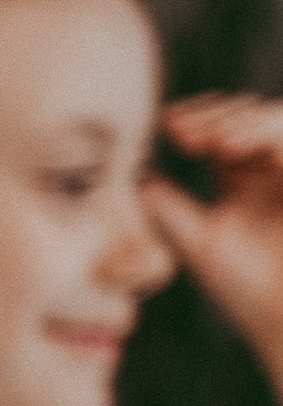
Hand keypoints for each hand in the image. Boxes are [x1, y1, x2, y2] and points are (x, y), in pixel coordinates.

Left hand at [148, 95, 282, 388]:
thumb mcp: (201, 243)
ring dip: (244, 122)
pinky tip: (236, 148)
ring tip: (215, 141)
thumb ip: (172, 208)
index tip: (166, 125)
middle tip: (181, 128)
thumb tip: (135, 176)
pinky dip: (268, 137)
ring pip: (275, 120)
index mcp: (242, 178)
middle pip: (247, 114)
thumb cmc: (248, 291)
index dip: (195, 119)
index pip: (218, 130)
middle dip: (215, 114)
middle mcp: (270, 169)